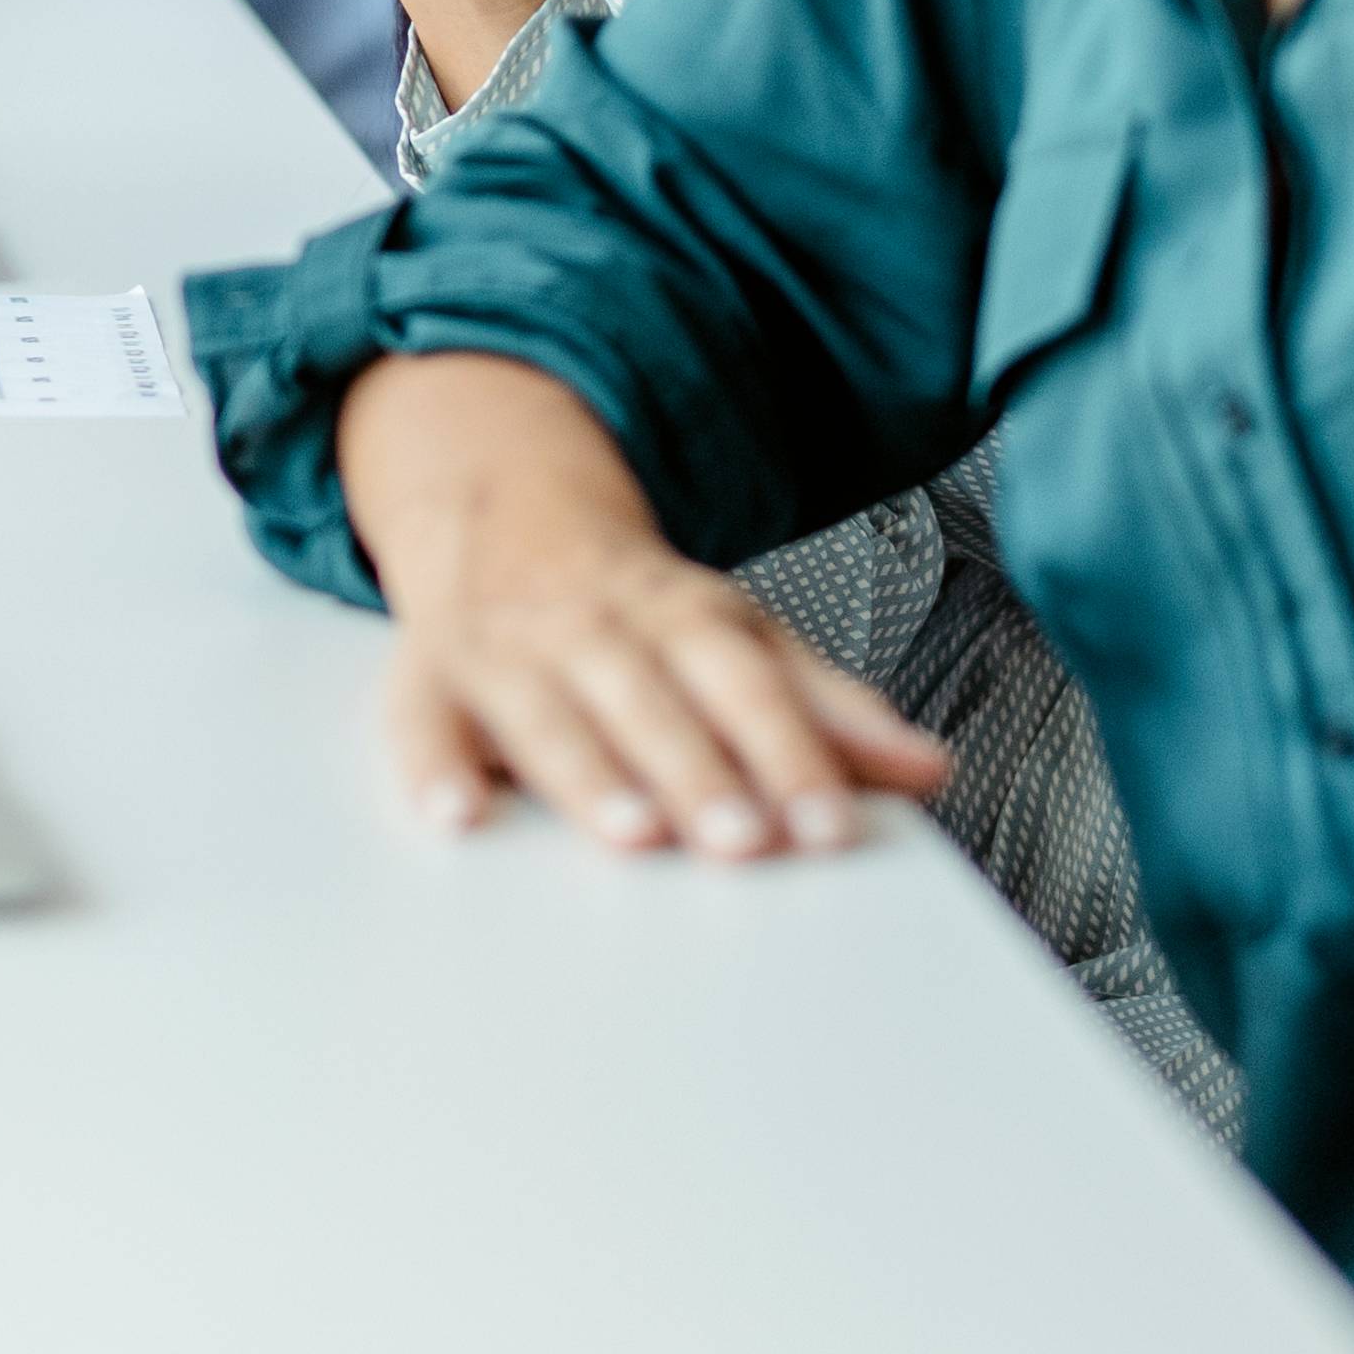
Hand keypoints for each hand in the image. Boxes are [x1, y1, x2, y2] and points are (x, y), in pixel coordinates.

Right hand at [342, 354, 950, 853]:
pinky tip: (458, 818)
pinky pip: (423, 722)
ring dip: (589, 773)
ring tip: (631, 834)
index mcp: (683, 614)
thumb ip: (826, 709)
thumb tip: (930, 767)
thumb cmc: (636, 608)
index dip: (791, 752)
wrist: (501, 513)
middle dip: (698, 769)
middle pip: (654, 699)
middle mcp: (597, 628)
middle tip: (743, 839)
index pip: (747, 682)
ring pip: (550, 712)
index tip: (827, 825)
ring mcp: (510, 650)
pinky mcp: (431, 679)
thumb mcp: (736, 638)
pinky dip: (434, 769)